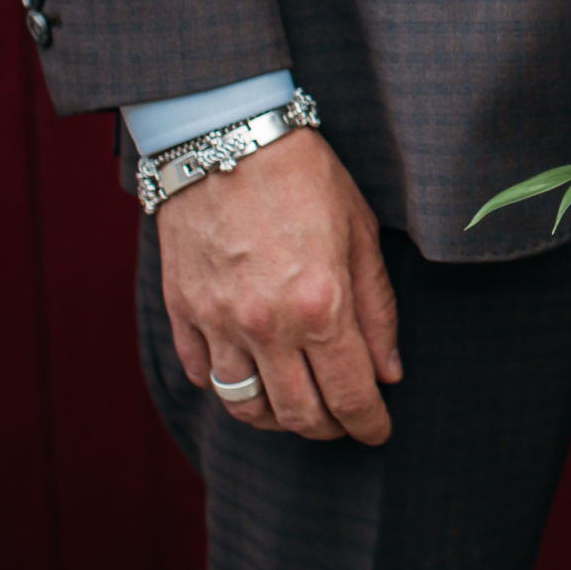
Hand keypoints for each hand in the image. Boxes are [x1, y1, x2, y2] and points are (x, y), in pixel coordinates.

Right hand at [156, 125, 401, 443]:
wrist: (227, 138)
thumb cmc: (303, 177)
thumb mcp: (360, 232)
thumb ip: (376, 309)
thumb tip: (387, 372)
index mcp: (320, 306)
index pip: (349, 396)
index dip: (368, 424)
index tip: (377, 431)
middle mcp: (266, 326)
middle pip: (298, 415)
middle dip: (329, 429)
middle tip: (344, 422)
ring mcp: (217, 323)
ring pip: (245, 406)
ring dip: (278, 418)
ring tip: (299, 406)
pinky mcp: (182, 312)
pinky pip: (203, 375)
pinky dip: (228, 386)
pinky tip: (252, 373)